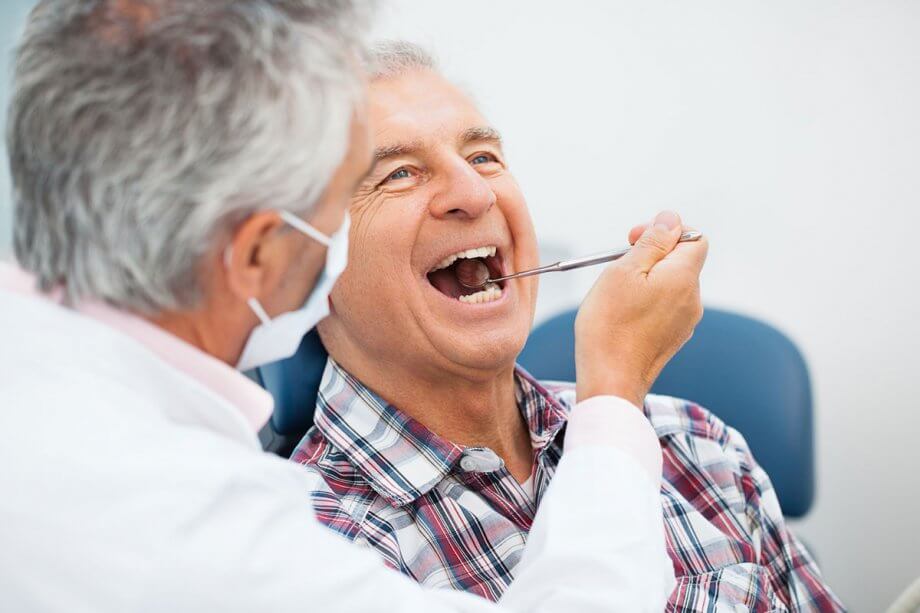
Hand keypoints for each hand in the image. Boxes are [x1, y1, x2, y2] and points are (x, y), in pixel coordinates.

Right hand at [574, 211, 708, 406]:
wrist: (610, 381)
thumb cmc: (610, 326)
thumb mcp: (624, 271)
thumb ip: (652, 242)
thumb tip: (670, 219)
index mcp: (683, 277)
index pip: (694, 238)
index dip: (666, 231)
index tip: (634, 240)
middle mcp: (691, 299)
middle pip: (681, 261)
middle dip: (651, 255)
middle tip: (619, 264)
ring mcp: (684, 322)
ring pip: (670, 285)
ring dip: (646, 280)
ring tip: (617, 293)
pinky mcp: (673, 339)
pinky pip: (665, 308)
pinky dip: (646, 302)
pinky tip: (622, 315)